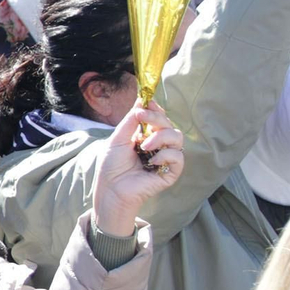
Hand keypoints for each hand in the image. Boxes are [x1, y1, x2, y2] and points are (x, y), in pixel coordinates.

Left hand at [92, 101, 183, 235]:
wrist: (111, 189)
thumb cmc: (112, 166)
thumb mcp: (118, 138)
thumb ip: (131, 120)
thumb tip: (140, 100)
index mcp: (145, 136)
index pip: (157, 118)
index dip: (155, 109)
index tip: (148, 102)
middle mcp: (158, 145)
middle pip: (168, 124)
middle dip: (156, 118)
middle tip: (143, 117)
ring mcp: (165, 158)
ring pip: (177, 137)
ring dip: (160, 137)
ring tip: (143, 146)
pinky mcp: (170, 172)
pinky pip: (178, 157)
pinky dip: (165, 155)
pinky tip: (152, 161)